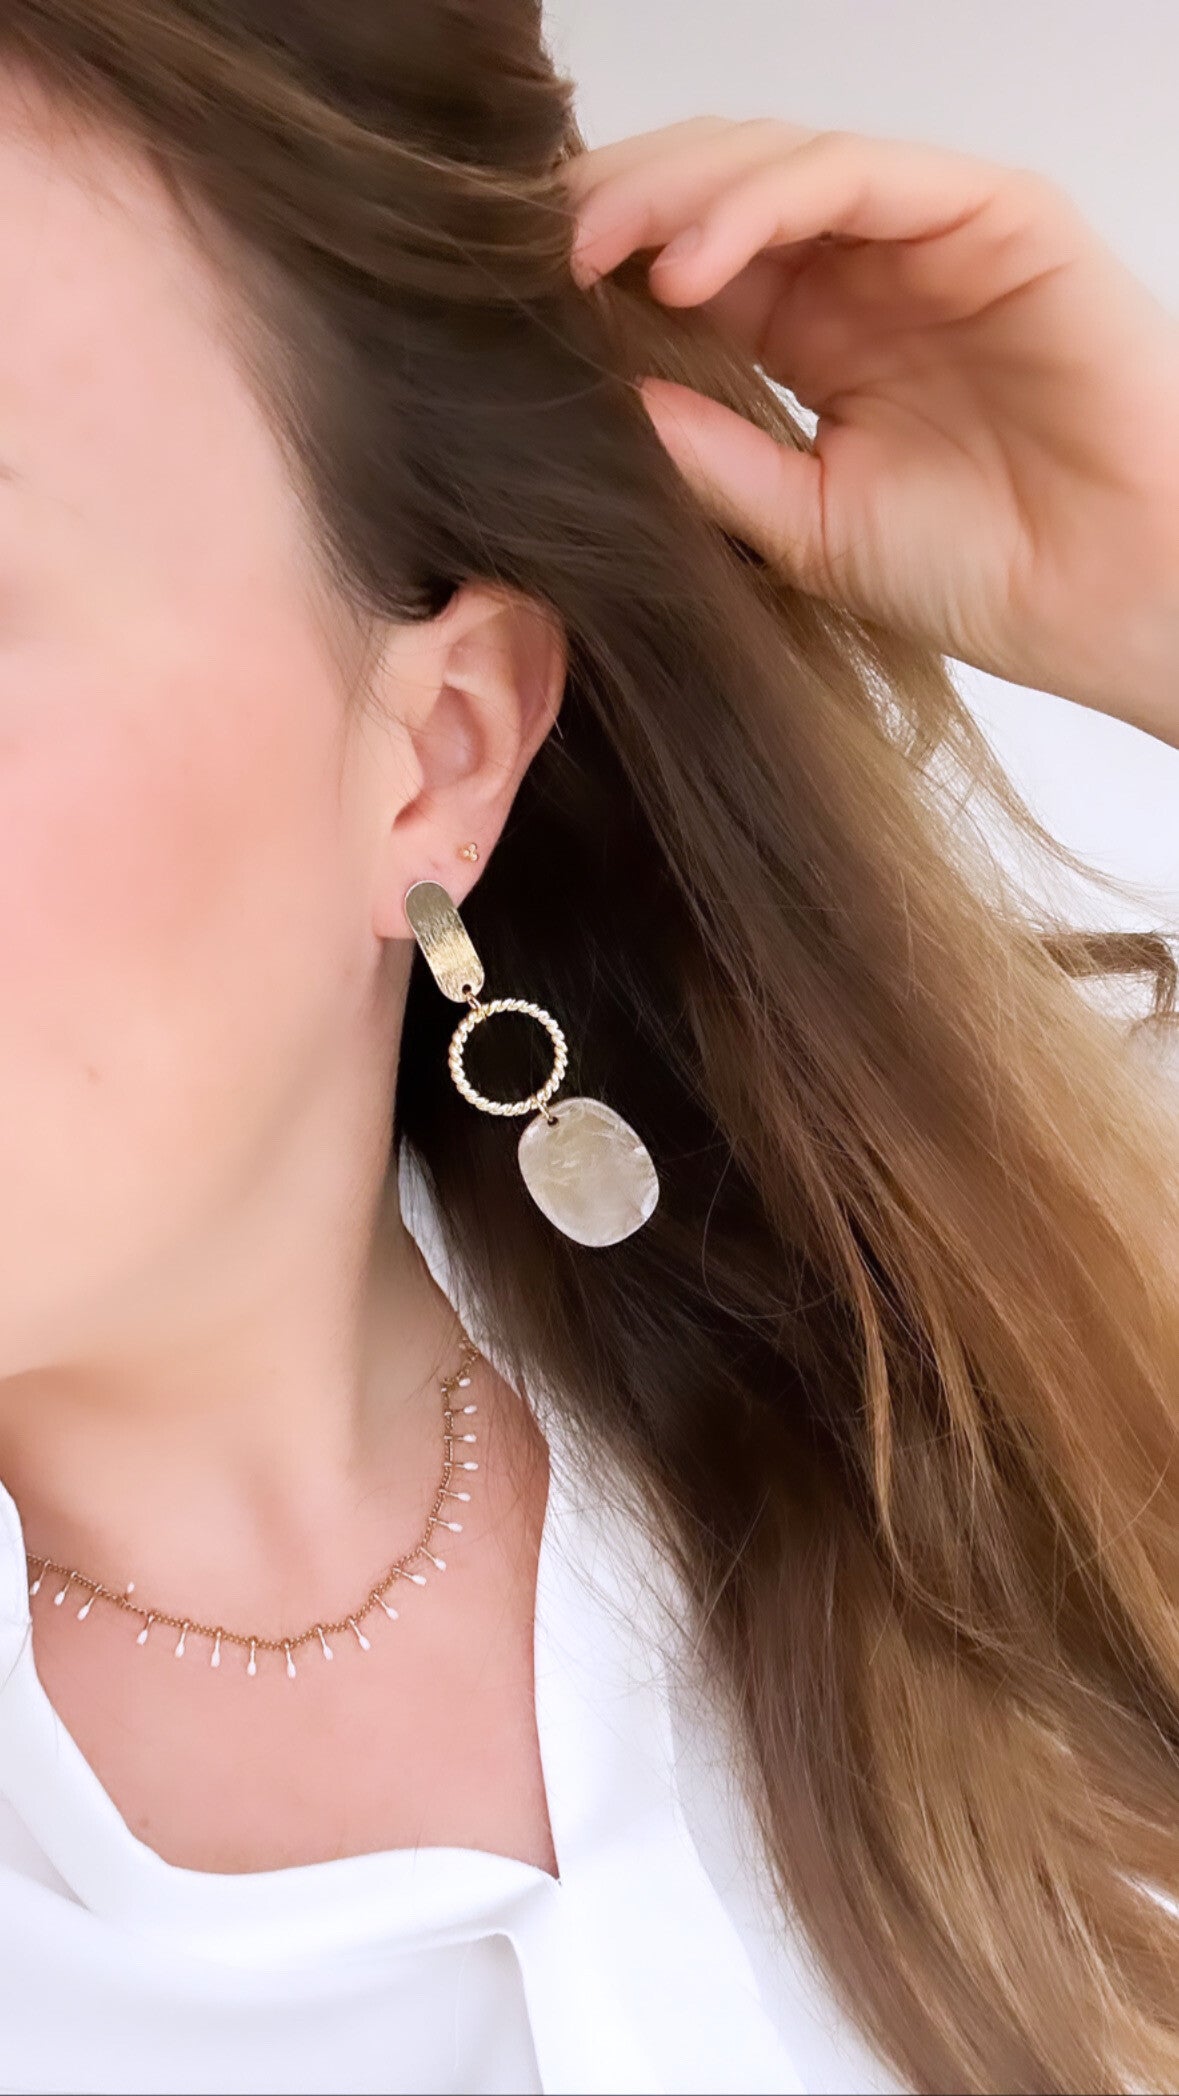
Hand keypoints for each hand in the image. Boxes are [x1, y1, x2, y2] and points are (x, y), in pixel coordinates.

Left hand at [565, 119, 1178, 744]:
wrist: (1109, 602)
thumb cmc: (982, 573)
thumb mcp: (804, 524)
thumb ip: (708, 457)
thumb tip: (594, 403)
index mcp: (815, 335)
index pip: (686, 263)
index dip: (600, 268)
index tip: (509, 306)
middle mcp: (862, 270)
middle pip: (713, 193)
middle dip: (612, 211)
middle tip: (520, 256)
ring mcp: (926, 234)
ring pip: (772, 163)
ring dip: (667, 196)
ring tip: (587, 254)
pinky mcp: (992, 212)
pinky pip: (858, 175)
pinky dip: (761, 206)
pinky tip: (686, 265)